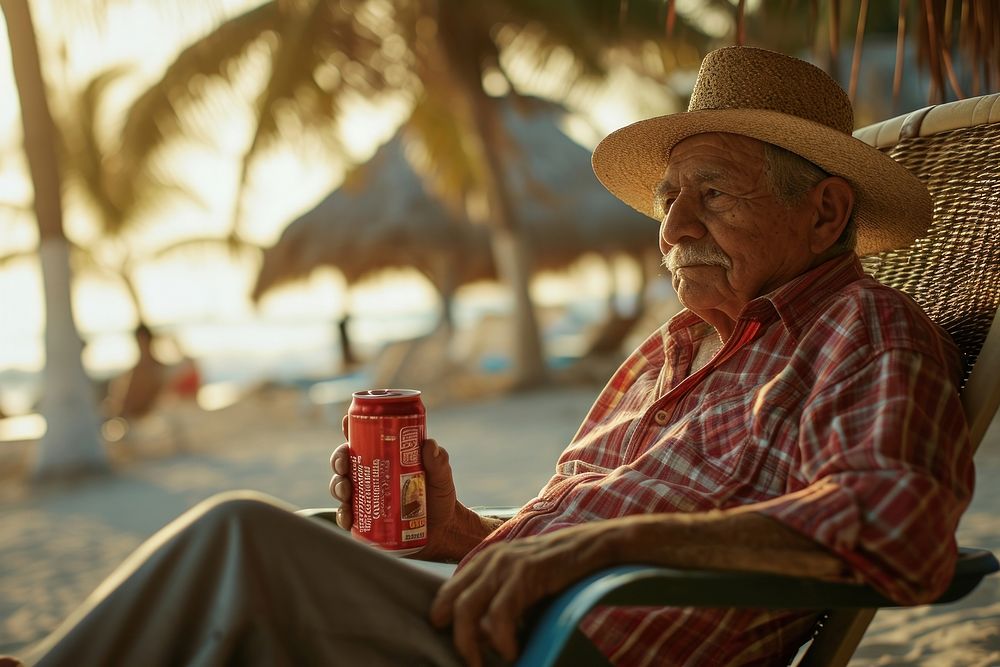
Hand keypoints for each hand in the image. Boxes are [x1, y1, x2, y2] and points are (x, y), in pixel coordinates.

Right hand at [329, 416, 487, 560]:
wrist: (442, 530)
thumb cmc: (438, 497)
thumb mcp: (441, 476)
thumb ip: (438, 461)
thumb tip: (429, 444)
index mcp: (385, 457)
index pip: (363, 438)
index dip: (351, 429)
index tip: (346, 424)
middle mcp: (370, 475)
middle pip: (345, 462)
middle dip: (338, 460)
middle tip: (344, 466)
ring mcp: (364, 497)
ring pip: (340, 487)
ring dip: (338, 487)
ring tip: (346, 492)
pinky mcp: (364, 521)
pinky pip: (346, 517)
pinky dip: (343, 516)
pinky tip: (347, 516)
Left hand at [429, 522, 618, 665]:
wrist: (592, 546)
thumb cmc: (558, 569)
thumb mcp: (520, 580)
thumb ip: (498, 599)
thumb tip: (481, 636)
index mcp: (484, 560)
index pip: (447, 593)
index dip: (445, 622)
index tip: (459, 646)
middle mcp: (489, 560)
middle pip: (451, 603)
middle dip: (456, 639)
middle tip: (470, 662)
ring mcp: (505, 565)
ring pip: (467, 609)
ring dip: (470, 644)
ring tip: (483, 663)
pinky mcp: (525, 573)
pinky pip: (499, 613)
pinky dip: (500, 638)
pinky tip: (511, 651)